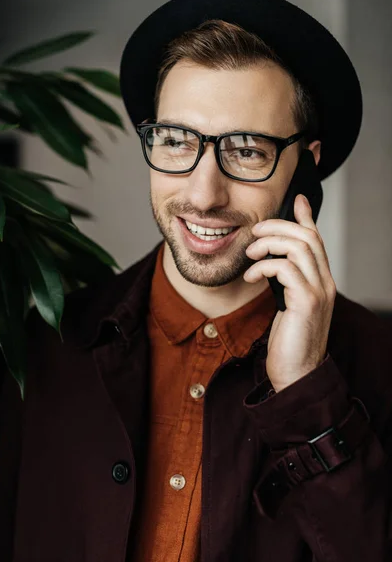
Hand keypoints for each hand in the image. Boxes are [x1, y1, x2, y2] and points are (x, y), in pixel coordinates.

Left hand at [244, 194, 335, 391]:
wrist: (297, 374)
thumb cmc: (289, 341)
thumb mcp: (288, 305)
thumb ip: (286, 282)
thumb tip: (273, 264)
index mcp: (320, 281)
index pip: (316, 239)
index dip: (306, 217)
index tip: (296, 200)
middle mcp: (324, 282)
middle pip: (308, 236)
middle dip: (278, 226)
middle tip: (255, 232)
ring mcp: (318, 291)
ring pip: (299, 247)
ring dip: (268, 244)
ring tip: (250, 255)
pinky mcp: (306, 302)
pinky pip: (286, 268)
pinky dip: (264, 266)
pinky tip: (251, 277)